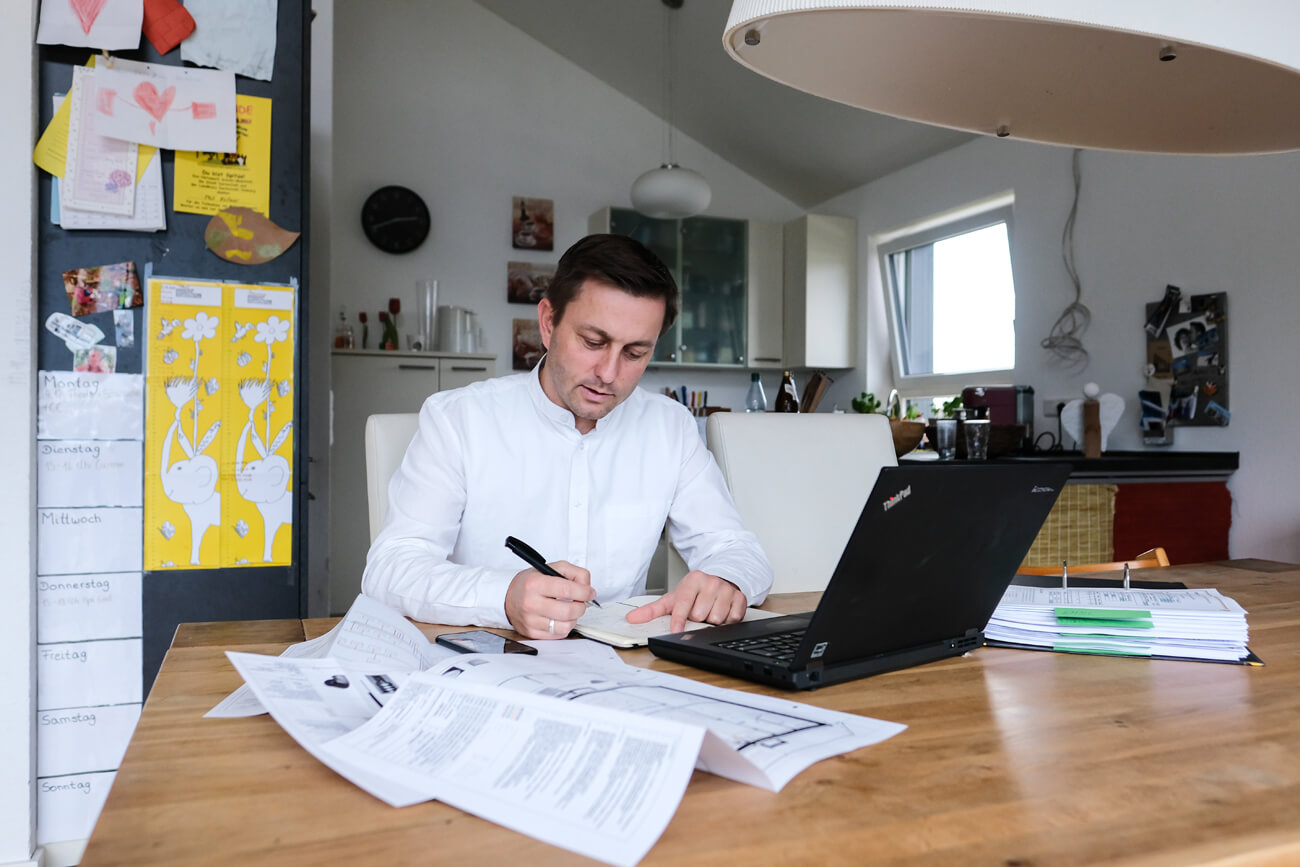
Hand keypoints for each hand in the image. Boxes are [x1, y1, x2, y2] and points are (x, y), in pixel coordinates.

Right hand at [504, 560, 595, 638]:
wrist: (508, 597)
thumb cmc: (530, 583)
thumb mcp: (550, 568)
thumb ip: (573, 572)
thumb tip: (587, 586)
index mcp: (535, 584)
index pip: (566, 590)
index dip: (584, 592)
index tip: (590, 592)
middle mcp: (531, 603)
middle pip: (568, 611)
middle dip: (581, 606)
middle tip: (581, 602)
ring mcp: (530, 621)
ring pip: (565, 626)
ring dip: (574, 618)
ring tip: (570, 610)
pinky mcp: (532, 633)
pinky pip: (558, 635)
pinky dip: (565, 626)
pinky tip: (560, 618)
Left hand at [625, 571, 746, 633]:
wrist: (718, 581)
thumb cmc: (693, 593)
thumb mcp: (673, 599)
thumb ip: (651, 610)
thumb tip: (631, 619)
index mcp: (693, 580)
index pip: (683, 604)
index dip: (679, 620)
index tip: (676, 630)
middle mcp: (711, 582)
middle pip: (700, 615)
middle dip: (698, 619)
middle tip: (697, 612)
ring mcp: (726, 589)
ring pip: (716, 619)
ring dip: (711, 621)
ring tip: (709, 612)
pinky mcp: (740, 598)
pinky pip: (732, 619)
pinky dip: (726, 621)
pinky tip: (721, 612)